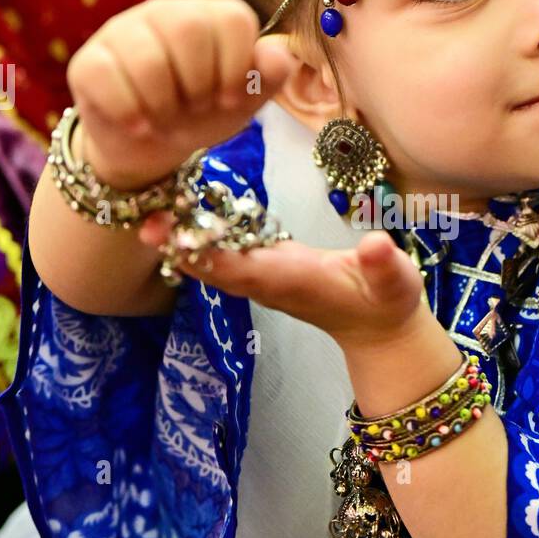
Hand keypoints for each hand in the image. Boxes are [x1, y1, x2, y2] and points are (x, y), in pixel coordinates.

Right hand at [66, 0, 295, 190]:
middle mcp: (164, 12)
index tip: (227, 98)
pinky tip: (139, 125)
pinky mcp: (88, 61)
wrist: (149, 144)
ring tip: (165, 119)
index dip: (235, 67)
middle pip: (188, 28)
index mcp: (208, 15)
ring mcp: (122, 31)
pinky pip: (107, 77)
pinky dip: (130, 112)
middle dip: (198, 83)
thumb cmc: (200, 113)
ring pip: (146, 57)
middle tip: (194, 107)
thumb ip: (266, 78)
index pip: (233, 18)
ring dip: (164, 104)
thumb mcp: (241, 102)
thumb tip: (280, 56)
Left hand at [137, 212, 426, 351]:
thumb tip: (376, 246)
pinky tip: (183, 207)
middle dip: (179, 245)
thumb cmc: (388, 303)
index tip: (173, 237)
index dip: (206, 252)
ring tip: (151, 206)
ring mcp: (263, 277)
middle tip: (143, 217)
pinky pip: (224, 253)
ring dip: (183, 238)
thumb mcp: (395, 282)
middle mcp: (267, 281)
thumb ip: (384, 266)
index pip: (240, 267)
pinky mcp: (265, 268)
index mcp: (291, 280)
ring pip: (214, 259)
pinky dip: (202, 233)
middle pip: (213, 265)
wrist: (379, 331)